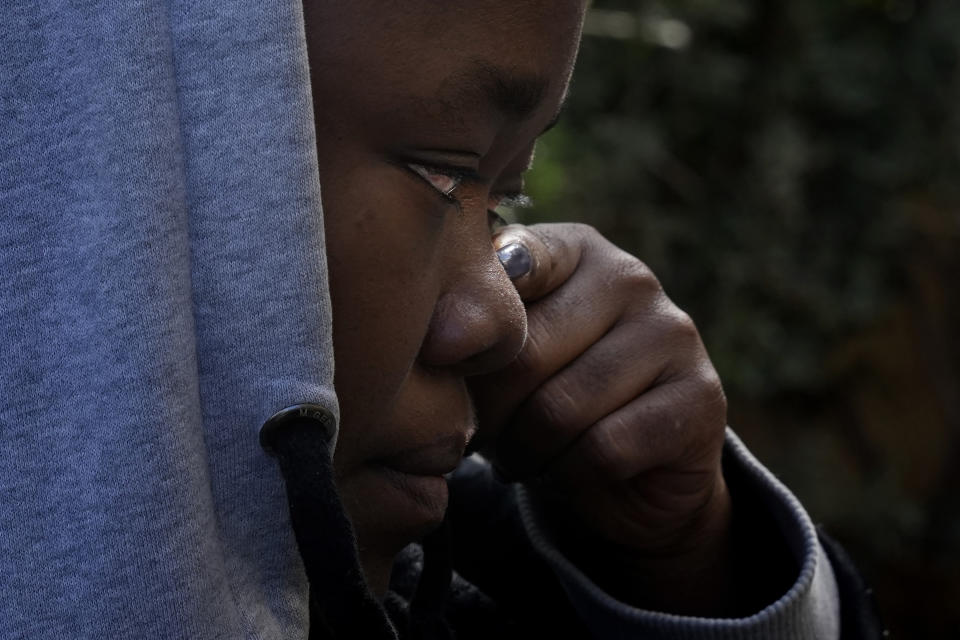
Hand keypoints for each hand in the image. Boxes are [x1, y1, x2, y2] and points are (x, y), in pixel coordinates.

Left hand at [468, 222, 734, 614]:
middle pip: (525, 353)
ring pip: (562, 408)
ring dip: (526, 451)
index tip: (436, 351)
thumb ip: (477, 335)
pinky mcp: (701, 397)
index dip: (470, 319)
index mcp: (575, 250)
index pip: (514, 262)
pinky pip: (605, 449)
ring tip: (523, 455)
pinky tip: (568, 471)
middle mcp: (629, 276)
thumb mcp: (502, 357)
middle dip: (490, 412)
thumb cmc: (546, 397)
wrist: (631, 472)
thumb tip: (442, 342)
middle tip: (487, 432)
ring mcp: (673, 332)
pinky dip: (571, 474)